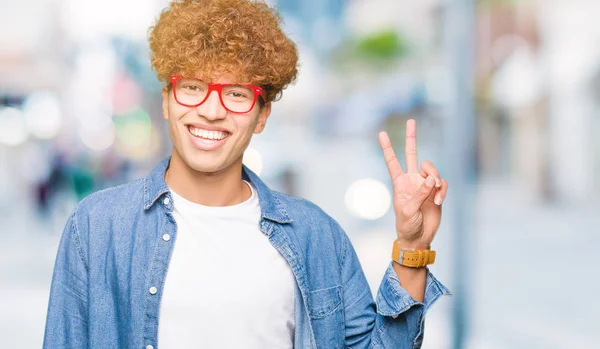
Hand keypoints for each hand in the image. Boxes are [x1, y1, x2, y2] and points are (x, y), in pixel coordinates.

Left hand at [378, 119, 447, 249]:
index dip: (387, 148)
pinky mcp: (437, 191)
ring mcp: (425, 185)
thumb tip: (431, 179)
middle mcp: (412, 180)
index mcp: (399, 183)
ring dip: (436, 180)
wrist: (419, 237)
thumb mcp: (408, 210)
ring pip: (432, 170)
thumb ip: (419, 193)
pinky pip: (442, 184)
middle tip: (411, 121)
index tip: (381, 133)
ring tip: (435, 195)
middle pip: (412, 154)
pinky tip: (438, 201)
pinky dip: (442, 191)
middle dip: (411, 138)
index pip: (392, 162)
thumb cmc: (407, 225)